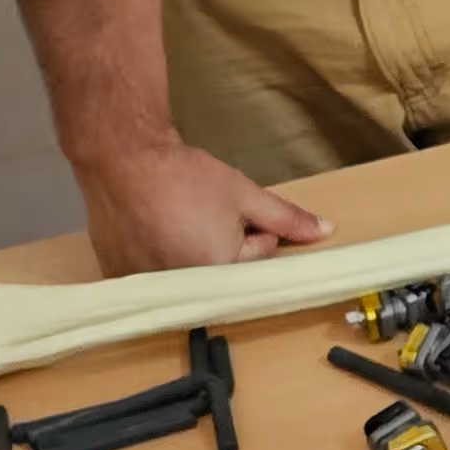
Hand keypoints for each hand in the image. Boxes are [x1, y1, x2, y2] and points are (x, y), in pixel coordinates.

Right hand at [73, 137, 333, 272]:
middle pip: (224, 271)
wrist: (123, 159)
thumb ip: (287, 218)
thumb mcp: (246, 194)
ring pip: (190, 273)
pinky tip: (153, 227)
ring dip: (191, 252)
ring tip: (177, 218)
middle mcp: (185, 290)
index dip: (251, 229)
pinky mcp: (123, 280)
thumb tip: (325, 231)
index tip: (232, 210)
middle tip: (203, 213)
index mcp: (221, 273)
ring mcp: (149, 288)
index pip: (257, 258)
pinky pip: (155, 276)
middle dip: (224, 245)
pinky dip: (159, 256)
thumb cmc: (187, 177)